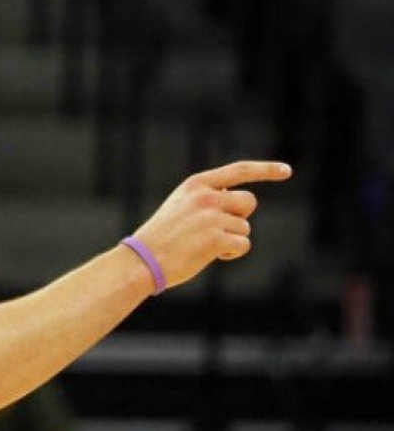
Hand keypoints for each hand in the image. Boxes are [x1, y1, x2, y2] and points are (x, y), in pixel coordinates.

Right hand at [131, 161, 291, 289]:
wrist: (143, 259)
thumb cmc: (162, 236)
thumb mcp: (180, 205)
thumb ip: (208, 198)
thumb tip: (243, 204)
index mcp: (196, 184)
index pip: (239, 171)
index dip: (265, 170)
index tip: (287, 171)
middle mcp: (206, 196)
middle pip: (248, 202)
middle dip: (240, 216)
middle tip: (220, 228)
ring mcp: (212, 217)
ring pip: (244, 227)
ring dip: (230, 238)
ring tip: (203, 244)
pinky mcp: (217, 239)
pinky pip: (242, 244)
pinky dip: (231, 252)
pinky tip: (210, 255)